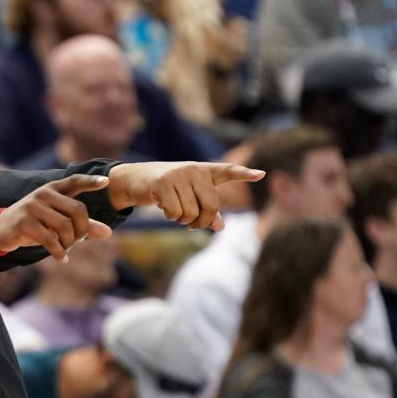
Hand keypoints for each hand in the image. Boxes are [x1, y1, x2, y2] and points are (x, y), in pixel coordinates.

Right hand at [0, 174, 112, 260]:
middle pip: (77, 210)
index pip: (75, 181)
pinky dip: (59, 252)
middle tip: (77, 241)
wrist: (1, 230)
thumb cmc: (35, 224)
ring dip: (70, 243)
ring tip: (66, 249)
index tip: (107, 182)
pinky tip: (62, 259)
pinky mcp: (24, 223)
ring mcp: (32, 207)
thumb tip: (108, 232)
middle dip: (82, 230)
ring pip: (65, 227)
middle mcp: (43, 194)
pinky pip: (50, 240)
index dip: (91, 182)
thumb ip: (83, 224)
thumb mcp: (57, 221)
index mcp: (52, 189)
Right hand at [107, 162, 264, 229]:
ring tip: (173, 212)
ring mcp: (178, 175)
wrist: (135, 179)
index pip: (227, 171)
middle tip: (191, 225)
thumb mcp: (188, 197)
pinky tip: (163, 208)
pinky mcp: (163, 183)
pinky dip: (170, 217)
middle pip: (211, 206)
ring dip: (182, 220)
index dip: (244, 173)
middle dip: (201, 222)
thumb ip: (206, 210)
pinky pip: (174, 212)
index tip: (261, 174)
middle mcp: (194, 170)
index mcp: (203, 171)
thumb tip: (220, 227)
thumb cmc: (166, 189)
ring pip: (191, 213)